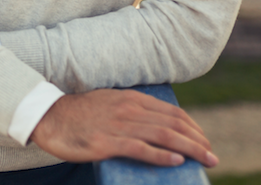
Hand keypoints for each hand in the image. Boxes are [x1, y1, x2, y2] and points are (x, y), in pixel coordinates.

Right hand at [30, 89, 217, 168]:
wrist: (48, 115)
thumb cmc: (79, 114)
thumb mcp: (109, 104)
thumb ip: (130, 111)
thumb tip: (153, 126)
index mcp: (131, 99)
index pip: (171, 112)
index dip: (193, 127)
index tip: (204, 140)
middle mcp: (129, 110)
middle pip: (173, 125)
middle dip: (198, 140)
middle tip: (213, 156)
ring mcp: (119, 126)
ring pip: (164, 136)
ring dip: (190, 149)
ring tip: (206, 160)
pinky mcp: (107, 142)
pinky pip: (141, 149)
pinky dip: (162, 156)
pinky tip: (177, 162)